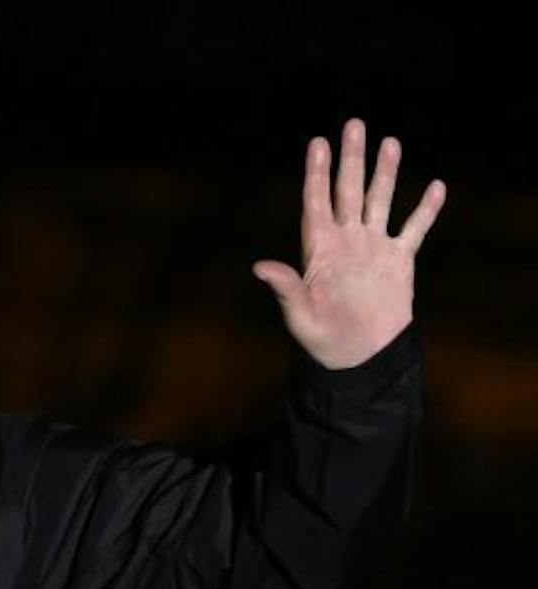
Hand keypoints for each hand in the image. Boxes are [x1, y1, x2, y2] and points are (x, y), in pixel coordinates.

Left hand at [252, 118, 446, 369]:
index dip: (316, 173)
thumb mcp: (300, 316)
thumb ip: (285, 288)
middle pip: (349, 191)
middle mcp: (347, 241)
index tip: (317, 143)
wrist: (359, 356)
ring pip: (381, 201)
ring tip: (390, 142)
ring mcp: (373, 248)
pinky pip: (414, 229)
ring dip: (386, 172)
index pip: (316, 203)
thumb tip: (260, 267)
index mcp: (320, 251)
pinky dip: (425, 210)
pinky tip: (435, 187)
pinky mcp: (399, 260)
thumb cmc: (323, 339)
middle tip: (353, 124)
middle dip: (351, 159)